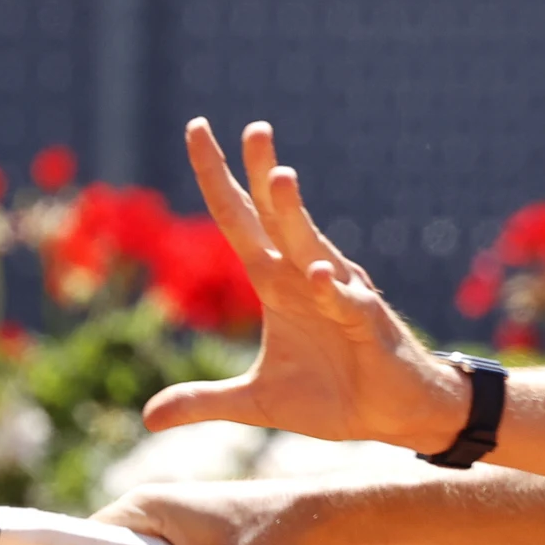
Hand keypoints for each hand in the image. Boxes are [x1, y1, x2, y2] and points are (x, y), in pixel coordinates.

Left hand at [142, 118, 468, 450]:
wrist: (394, 416)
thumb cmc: (335, 396)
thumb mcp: (259, 402)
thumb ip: (207, 401)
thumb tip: (150, 416)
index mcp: (278, 285)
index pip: (241, 222)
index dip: (219, 179)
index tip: (198, 130)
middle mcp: (307, 278)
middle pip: (278, 217)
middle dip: (262, 172)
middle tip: (253, 128)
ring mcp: (341, 297)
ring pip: (313, 247)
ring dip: (296, 214)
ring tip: (279, 176)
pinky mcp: (369, 325)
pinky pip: (348, 303)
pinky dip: (332, 291)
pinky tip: (316, 276)